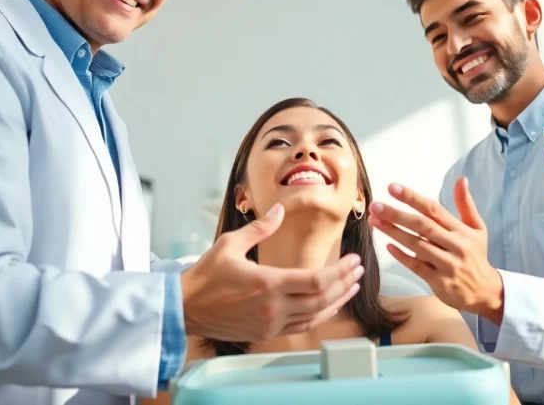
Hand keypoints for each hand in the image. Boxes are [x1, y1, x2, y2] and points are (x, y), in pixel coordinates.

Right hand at [180, 204, 363, 341]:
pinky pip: (302, 327)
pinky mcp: (265, 333)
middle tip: (359, 270)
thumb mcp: (230, 244)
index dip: (340, 271)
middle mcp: (273, 308)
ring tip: (352, 286)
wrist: (184, 308)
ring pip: (316, 316)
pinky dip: (320, 316)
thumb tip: (279, 210)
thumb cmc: (204, 276)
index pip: (316, 280)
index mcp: (268, 284)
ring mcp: (271, 324)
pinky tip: (329, 305)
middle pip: (322, 298)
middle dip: (345, 283)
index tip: (353, 260)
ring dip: (338, 300)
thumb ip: (260, 228)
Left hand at [368, 178, 504, 323]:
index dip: (412, 198)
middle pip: (422, 226)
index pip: (434, 209)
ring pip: (417, 246)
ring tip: (375, 221)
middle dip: (397, 215)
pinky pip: (417, 267)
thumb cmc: (476, 255)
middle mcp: (455, 245)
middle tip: (375, 206)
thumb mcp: (477, 228)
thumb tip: (461, 180)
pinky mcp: (439, 282)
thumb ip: (466, 204)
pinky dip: (402, 256)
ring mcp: (447, 264)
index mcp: (461, 230)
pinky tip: (388, 246)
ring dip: (394, 232)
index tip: (392, 188)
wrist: (485, 291)